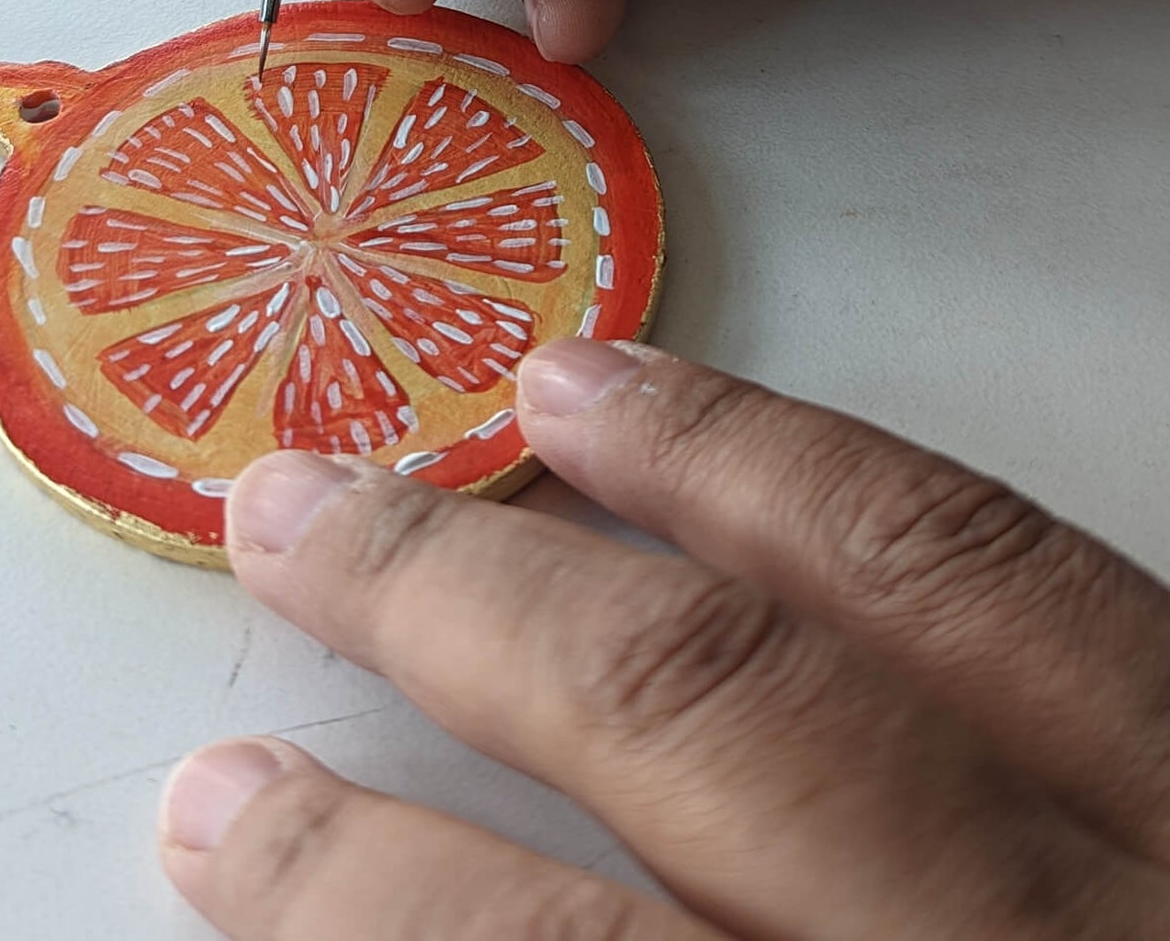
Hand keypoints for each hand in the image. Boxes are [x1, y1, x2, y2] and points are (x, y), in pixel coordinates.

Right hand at [157, 342, 1169, 937]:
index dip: (365, 896)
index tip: (227, 811)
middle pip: (713, 727)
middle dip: (464, 607)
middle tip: (301, 516)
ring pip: (923, 588)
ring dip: (698, 467)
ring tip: (541, 394)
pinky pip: (1057, 587)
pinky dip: (889, 498)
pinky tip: (783, 451)